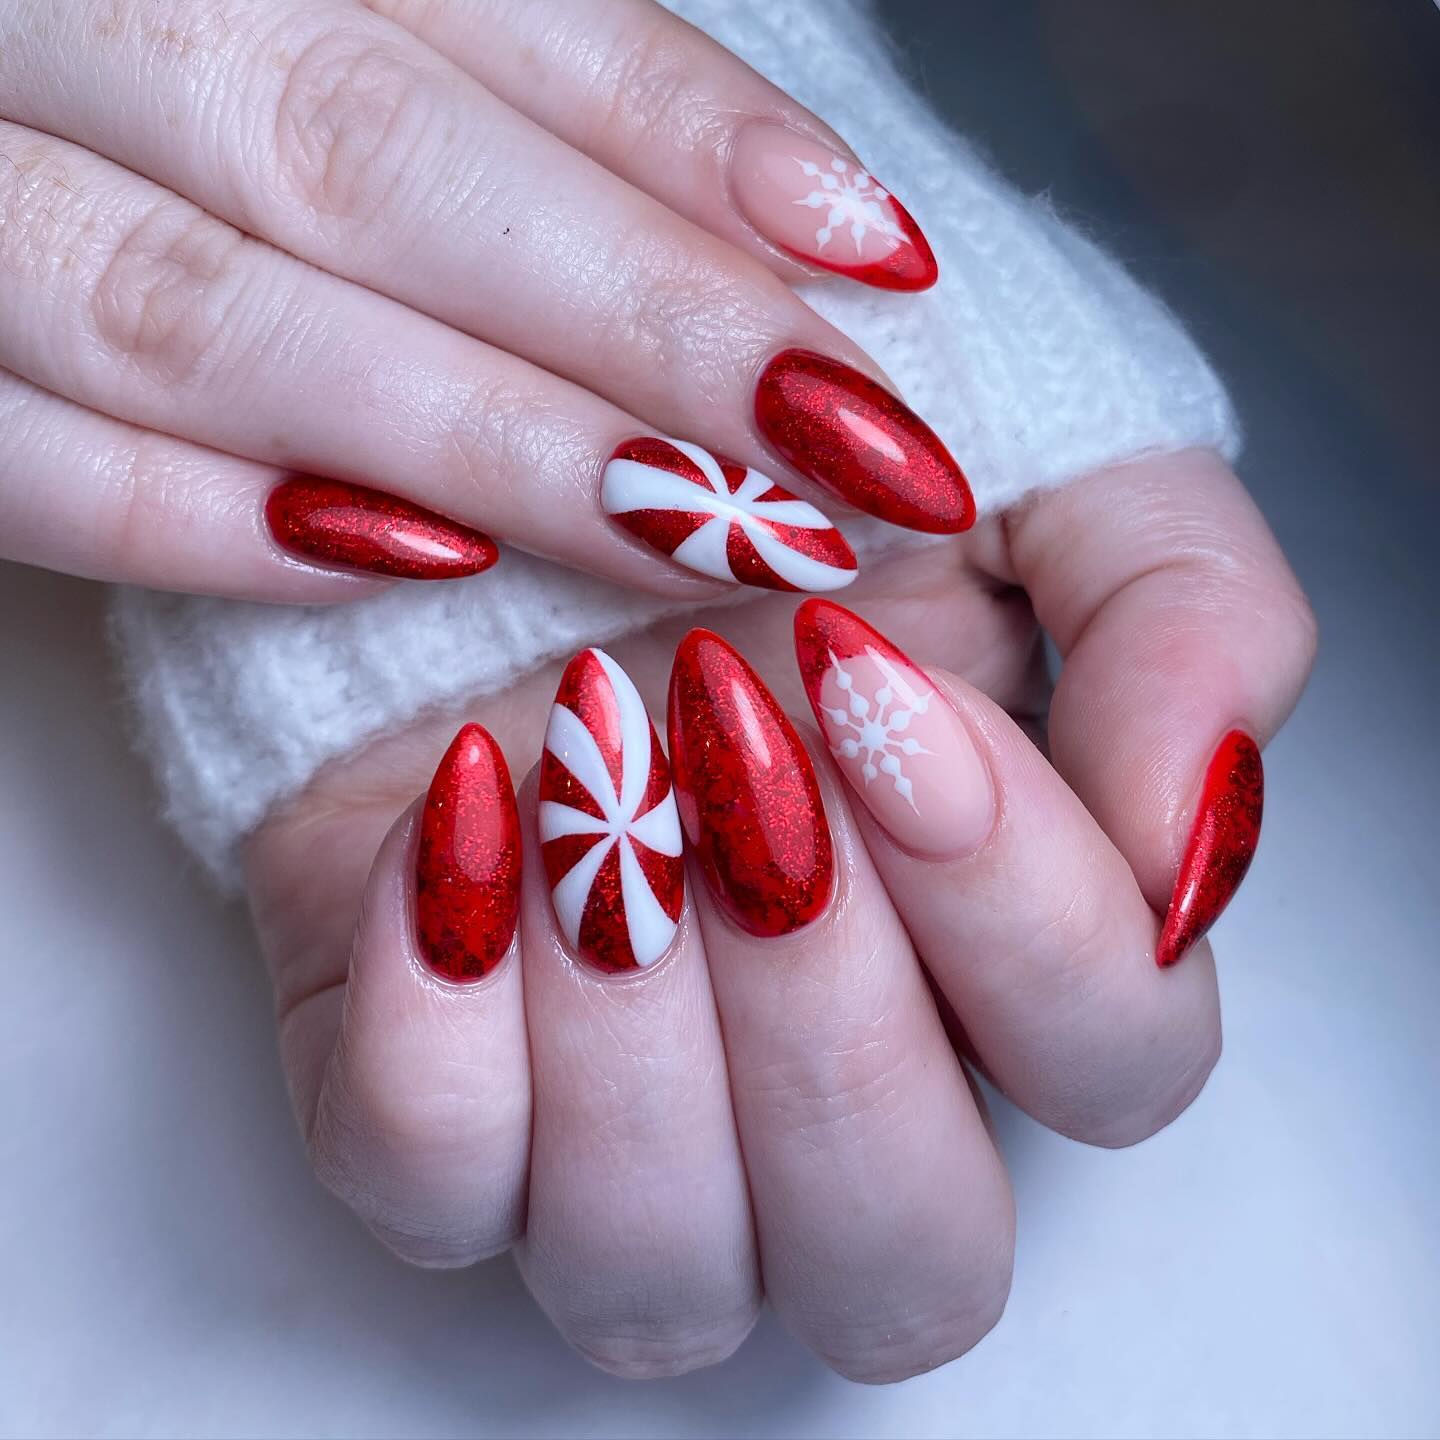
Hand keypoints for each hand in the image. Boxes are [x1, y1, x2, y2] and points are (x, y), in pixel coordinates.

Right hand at [0, 0, 952, 597]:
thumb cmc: (167, 64)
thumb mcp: (316, 12)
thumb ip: (497, 86)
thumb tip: (771, 220)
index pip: (499, 0)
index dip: (695, 135)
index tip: (880, 261)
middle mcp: (70, 6)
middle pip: (376, 164)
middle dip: (636, 322)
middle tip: (840, 452)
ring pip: (207, 318)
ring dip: (477, 442)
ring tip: (685, 530)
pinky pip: (21, 457)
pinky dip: (198, 524)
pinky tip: (398, 570)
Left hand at [245, 449, 1315, 1380]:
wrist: (544, 436)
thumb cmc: (794, 472)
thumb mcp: (1044, 470)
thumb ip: (1184, 618)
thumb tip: (1187, 844)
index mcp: (999, 963)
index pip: (1110, 1068)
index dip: (1026, 911)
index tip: (881, 693)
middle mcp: (820, 1095)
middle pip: (899, 1253)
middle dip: (829, 1008)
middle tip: (741, 755)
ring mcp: (614, 1127)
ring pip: (656, 1274)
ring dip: (632, 1028)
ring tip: (597, 778)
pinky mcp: (428, 1087)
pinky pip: (424, 1180)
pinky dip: (435, 1019)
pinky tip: (472, 807)